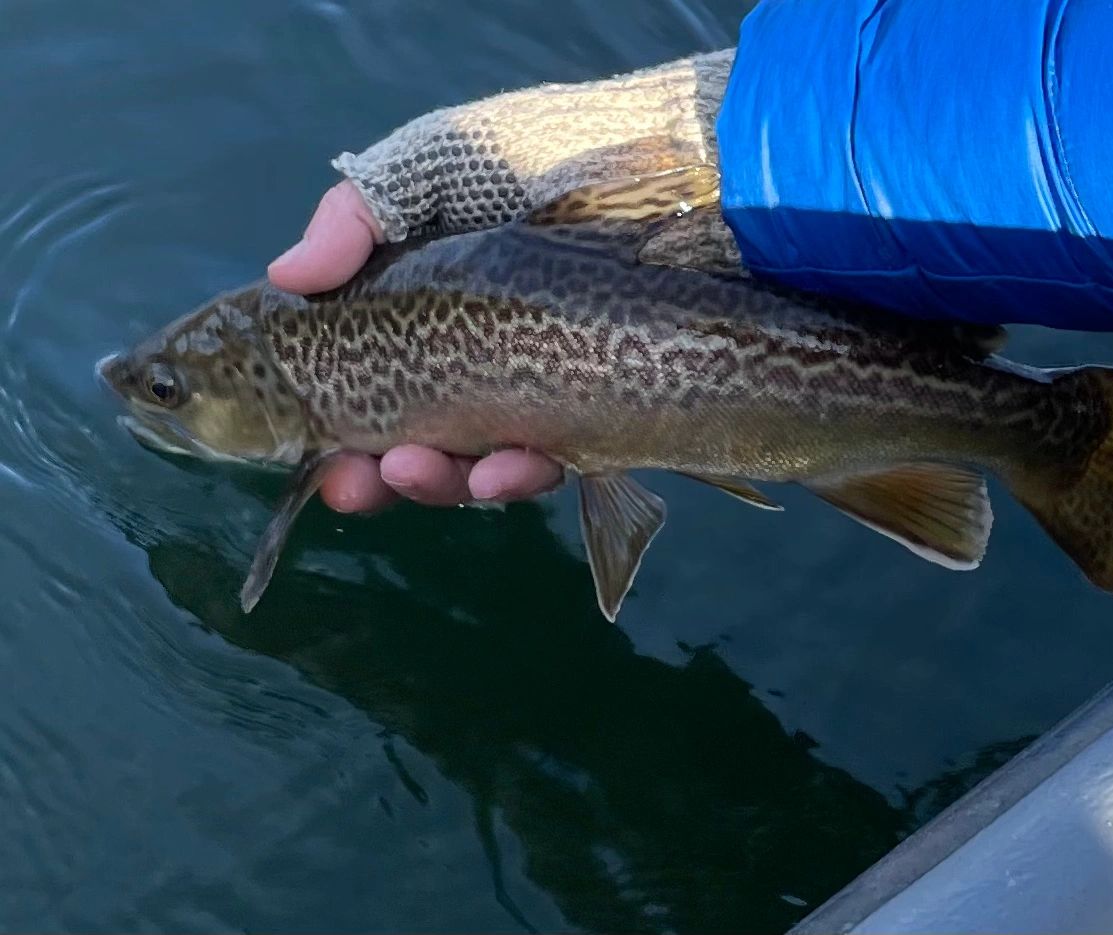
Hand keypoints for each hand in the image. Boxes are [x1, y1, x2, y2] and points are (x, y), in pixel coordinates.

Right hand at [267, 49, 733, 511]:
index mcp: (435, 303)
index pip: (374, 378)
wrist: (694, 170)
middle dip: (378, 474)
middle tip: (351, 484)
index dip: (336, 423)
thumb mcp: (443, 163)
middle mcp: (485, 354)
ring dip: (439, 483)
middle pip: (418, 437)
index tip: (307, 451)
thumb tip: (286, 275)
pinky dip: (518, 477)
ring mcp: (542, 388)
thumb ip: (362, 214)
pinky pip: (553, 465)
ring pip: (479, 466)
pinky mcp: (601, 414)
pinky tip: (500, 471)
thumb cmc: (563, 152)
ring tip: (412, 472)